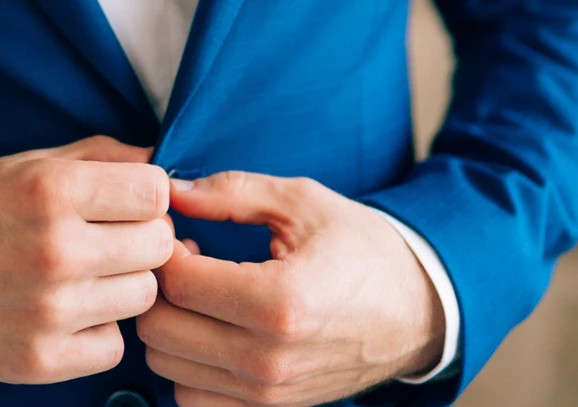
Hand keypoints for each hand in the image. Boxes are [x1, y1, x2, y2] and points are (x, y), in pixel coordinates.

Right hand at [0, 136, 172, 382]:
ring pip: (143, 296)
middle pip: (159, 245)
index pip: (156, 193)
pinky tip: (65, 313)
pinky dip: (96, 331)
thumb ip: (99, 157)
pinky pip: (114, 346)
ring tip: (80, 276)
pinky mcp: (41, 359)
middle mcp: (53, 249)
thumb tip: (163, 163)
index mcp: (50, 189)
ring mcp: (48, 309)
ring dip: (120, 285)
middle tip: (105, 240)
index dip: (146, 197)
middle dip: (139, 239)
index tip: (125, 204)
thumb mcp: (24, 164)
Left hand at [137, 171, 445, 406]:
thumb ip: (230, 191)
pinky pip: (192, 398)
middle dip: (158, 288)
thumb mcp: (302, 202)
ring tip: (200, 295)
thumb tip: (170, 190)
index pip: (177, 281)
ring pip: (167, 366)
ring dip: (168, 326)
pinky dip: (187, 364)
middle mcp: (270, 358)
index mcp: (281, 302)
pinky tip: (209, 329)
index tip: (180, 233)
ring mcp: (269, 393)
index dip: (163, 248)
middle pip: (160, 329)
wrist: (419, 311)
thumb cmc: (362, 249)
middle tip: (184, 262)